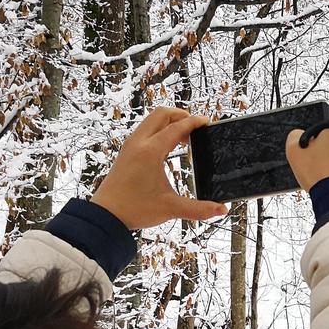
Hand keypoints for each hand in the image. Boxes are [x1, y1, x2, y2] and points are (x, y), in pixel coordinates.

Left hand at [91, 108, 226, 228]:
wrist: (106, 215)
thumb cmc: (135, 209)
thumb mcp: (171, 208)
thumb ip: (199, 209)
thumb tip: (221, 209)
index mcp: (151, 151)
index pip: (176, 127)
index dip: (194, 122)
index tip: (206, 122)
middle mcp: (139, 143)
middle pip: (162, 114)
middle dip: (180, 115)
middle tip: (195, 127)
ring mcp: (130, 146)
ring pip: (152, 121)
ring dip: (169, 123)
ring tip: (184, 138)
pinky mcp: (126, 152)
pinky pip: (145, 131)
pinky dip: (159, 131)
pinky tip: (168, 148)